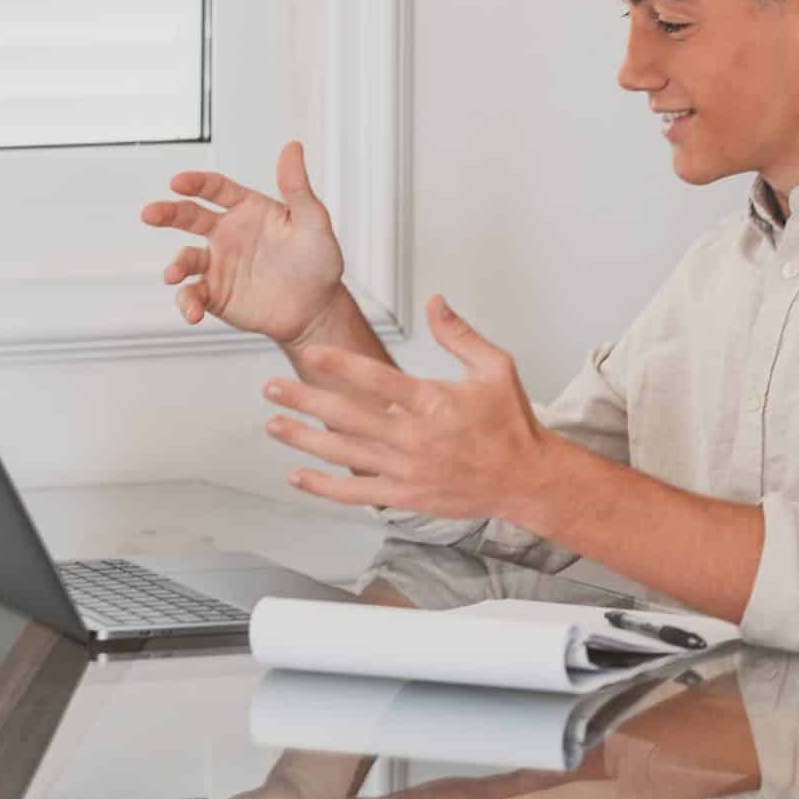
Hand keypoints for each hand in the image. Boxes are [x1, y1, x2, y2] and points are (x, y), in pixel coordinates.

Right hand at [141, 141, 345, 341]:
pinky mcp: (215, 294)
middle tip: (149, 213)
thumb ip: (298, 187)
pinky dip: (187, 304)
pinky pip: (192, 296)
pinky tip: (194, 313)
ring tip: (173, 275)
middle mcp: (226, 233)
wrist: (317, 308)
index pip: (215, 188)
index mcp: (246, 208)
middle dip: (167, 213)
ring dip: (175, 266)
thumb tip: (292, 146)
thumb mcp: (313, 221)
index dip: (195, 183)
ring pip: (185, 260)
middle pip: (188, 216)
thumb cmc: (317, 261)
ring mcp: (218, 264)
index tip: (178, 182)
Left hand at [265, 295, 552, 522]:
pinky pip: (357, 493)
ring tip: (273, 425)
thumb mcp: (495, 366)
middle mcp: (415, 437)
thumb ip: (459, 334)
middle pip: (348, 417)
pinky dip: (324, 488)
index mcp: (434, 402)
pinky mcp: (406, 496)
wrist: (526, 478)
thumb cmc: (511, 423)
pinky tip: (297, 476)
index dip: (338, 365)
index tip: (309, 353)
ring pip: (344, 454)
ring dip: (305, 439)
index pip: (376, 380)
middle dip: (305, 400)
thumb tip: (435, 301)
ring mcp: (408, 470)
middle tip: (273, 388)